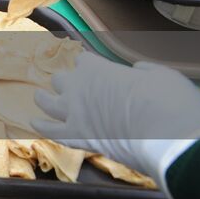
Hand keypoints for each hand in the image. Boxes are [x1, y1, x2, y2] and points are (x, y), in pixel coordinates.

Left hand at [34, 52, 199, 186]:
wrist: (163, 133)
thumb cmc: (166, 100)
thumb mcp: (160, 75)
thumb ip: (143, 71)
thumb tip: (139, 71)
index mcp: (95, 68)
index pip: (83, 61)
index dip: (89, 66)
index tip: (93, 69)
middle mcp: (78, 87)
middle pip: (62, 80)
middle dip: (66, 82)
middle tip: (72, 88)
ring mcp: (74, 113)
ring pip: (47, 102)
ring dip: (43, 99)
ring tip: (40, 98)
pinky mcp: (76, 137)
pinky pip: (51, 131)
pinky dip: (41, 128)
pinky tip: (33, 125)